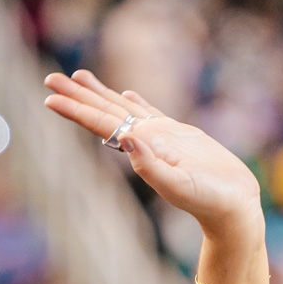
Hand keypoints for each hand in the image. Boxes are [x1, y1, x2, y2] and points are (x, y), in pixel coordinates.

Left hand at [43, 70, 262, 242]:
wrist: (232, 207)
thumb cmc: (208, 200)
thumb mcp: (177, 185)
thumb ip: (149, 165)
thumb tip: (125, 138)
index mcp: (140, 148)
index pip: (100, 123)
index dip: (75, 110)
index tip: (49, 98)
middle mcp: (145, 140)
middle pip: (104, 110)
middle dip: (77, 94)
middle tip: (50, 77)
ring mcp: (161, 136)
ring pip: (124, 107)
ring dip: (100, 92)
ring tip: (79, 76)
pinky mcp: (180, 135)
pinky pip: (152, 112)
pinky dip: (137, 101)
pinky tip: (127, 92)